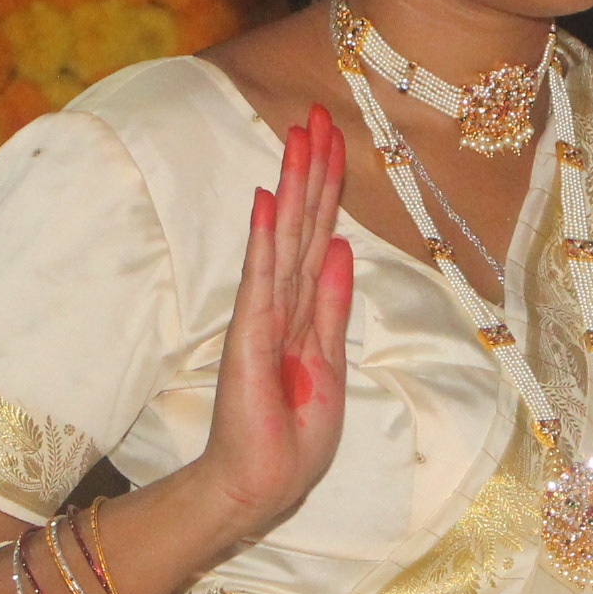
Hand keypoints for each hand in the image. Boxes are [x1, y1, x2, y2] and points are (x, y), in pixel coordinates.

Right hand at [187, 107, 354, 537]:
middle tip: (317, 112)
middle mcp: (283, 301)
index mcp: (305, 308)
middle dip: (312, 168)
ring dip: (293, 185)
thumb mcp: (329, 362)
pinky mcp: (250, 336)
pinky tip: (267, 198)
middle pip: (302, 222)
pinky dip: (266, 238)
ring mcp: (264, 315)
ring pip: (285, 237)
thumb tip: (342, 246)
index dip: (327, 186)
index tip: (335, 136)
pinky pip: (263, 278)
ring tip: (297, 135)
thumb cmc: (292, 433)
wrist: (262, 481)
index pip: (318, 233)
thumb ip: (332, 305)